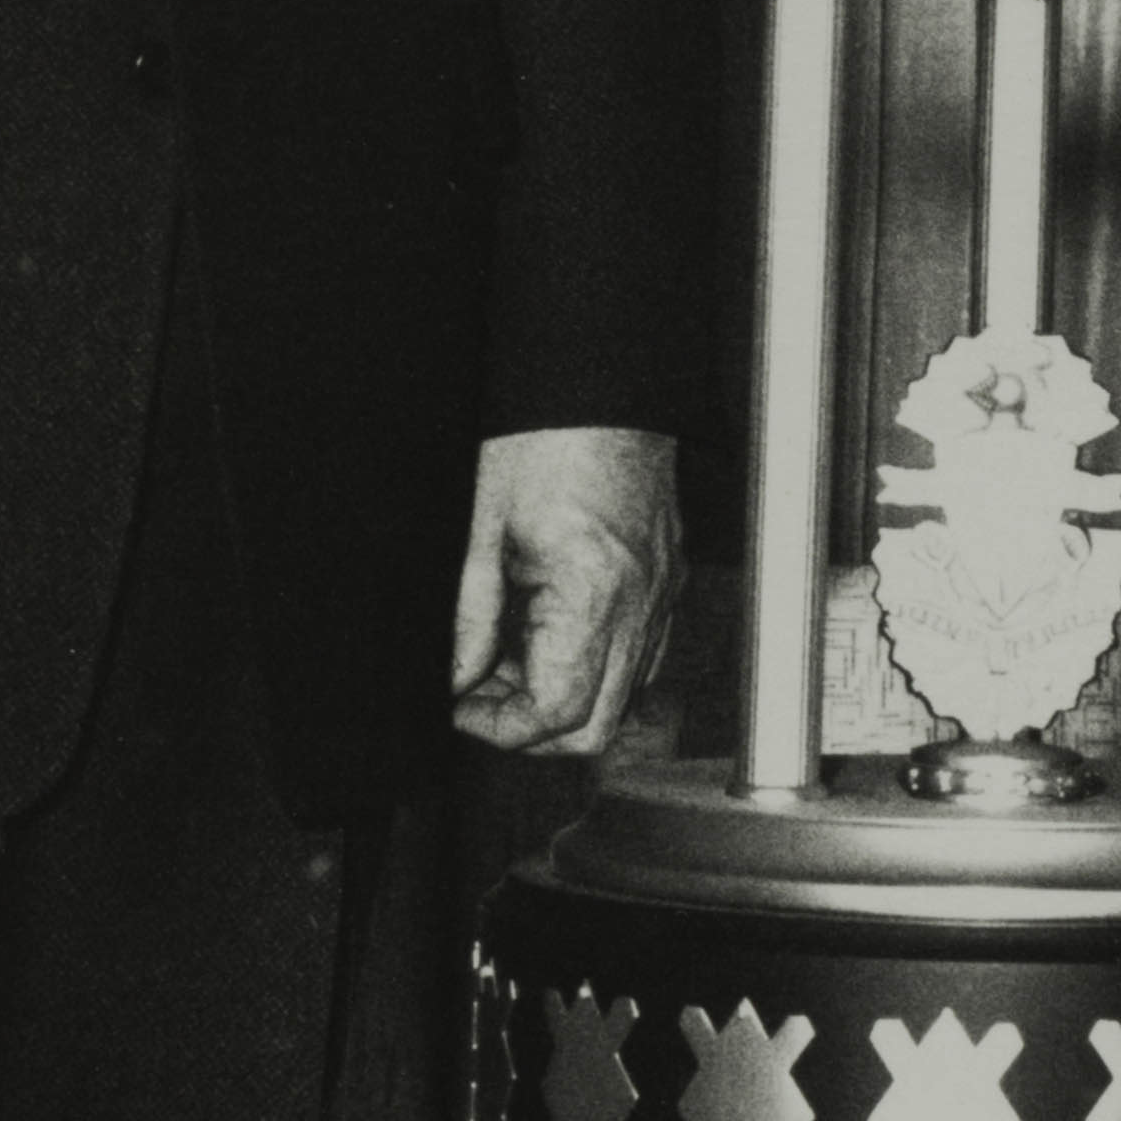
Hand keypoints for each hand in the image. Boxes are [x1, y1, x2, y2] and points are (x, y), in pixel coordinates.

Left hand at [448, 424, 682, 758]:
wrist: (604, 391)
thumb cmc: (548, 438)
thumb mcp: (483, 528)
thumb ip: (469, 617)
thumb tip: (456, 677)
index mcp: (593, 594)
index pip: (556, 711)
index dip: (500, 727)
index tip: (461, 707)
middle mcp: (639, 607)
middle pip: (593, 727)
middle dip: (531, 730)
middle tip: (479, 697)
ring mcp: (660, 599)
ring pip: (618, 699)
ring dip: (559, 698)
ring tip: (508, 655)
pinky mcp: (665, 584)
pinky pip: (634, 658)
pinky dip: (588, 666)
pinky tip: (547, 631)